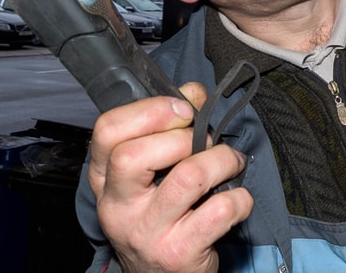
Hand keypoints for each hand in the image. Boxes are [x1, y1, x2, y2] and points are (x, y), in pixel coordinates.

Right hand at [88, 82, 252, 272]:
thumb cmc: (161, 217)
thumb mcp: (152, 175)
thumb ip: (169, 128)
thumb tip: (193, 92)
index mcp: (104, 179)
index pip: (107, 131)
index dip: (150, 110)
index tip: (183, 110)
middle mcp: (117, 207)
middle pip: (134, 154)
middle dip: (184, 137)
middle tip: (207, 142)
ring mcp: (146, 232)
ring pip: (189, 176)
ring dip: (221, 160)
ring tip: (230, 163)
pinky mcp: (178, 253)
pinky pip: (220, 210)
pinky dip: (240, 198)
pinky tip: (237, 201)